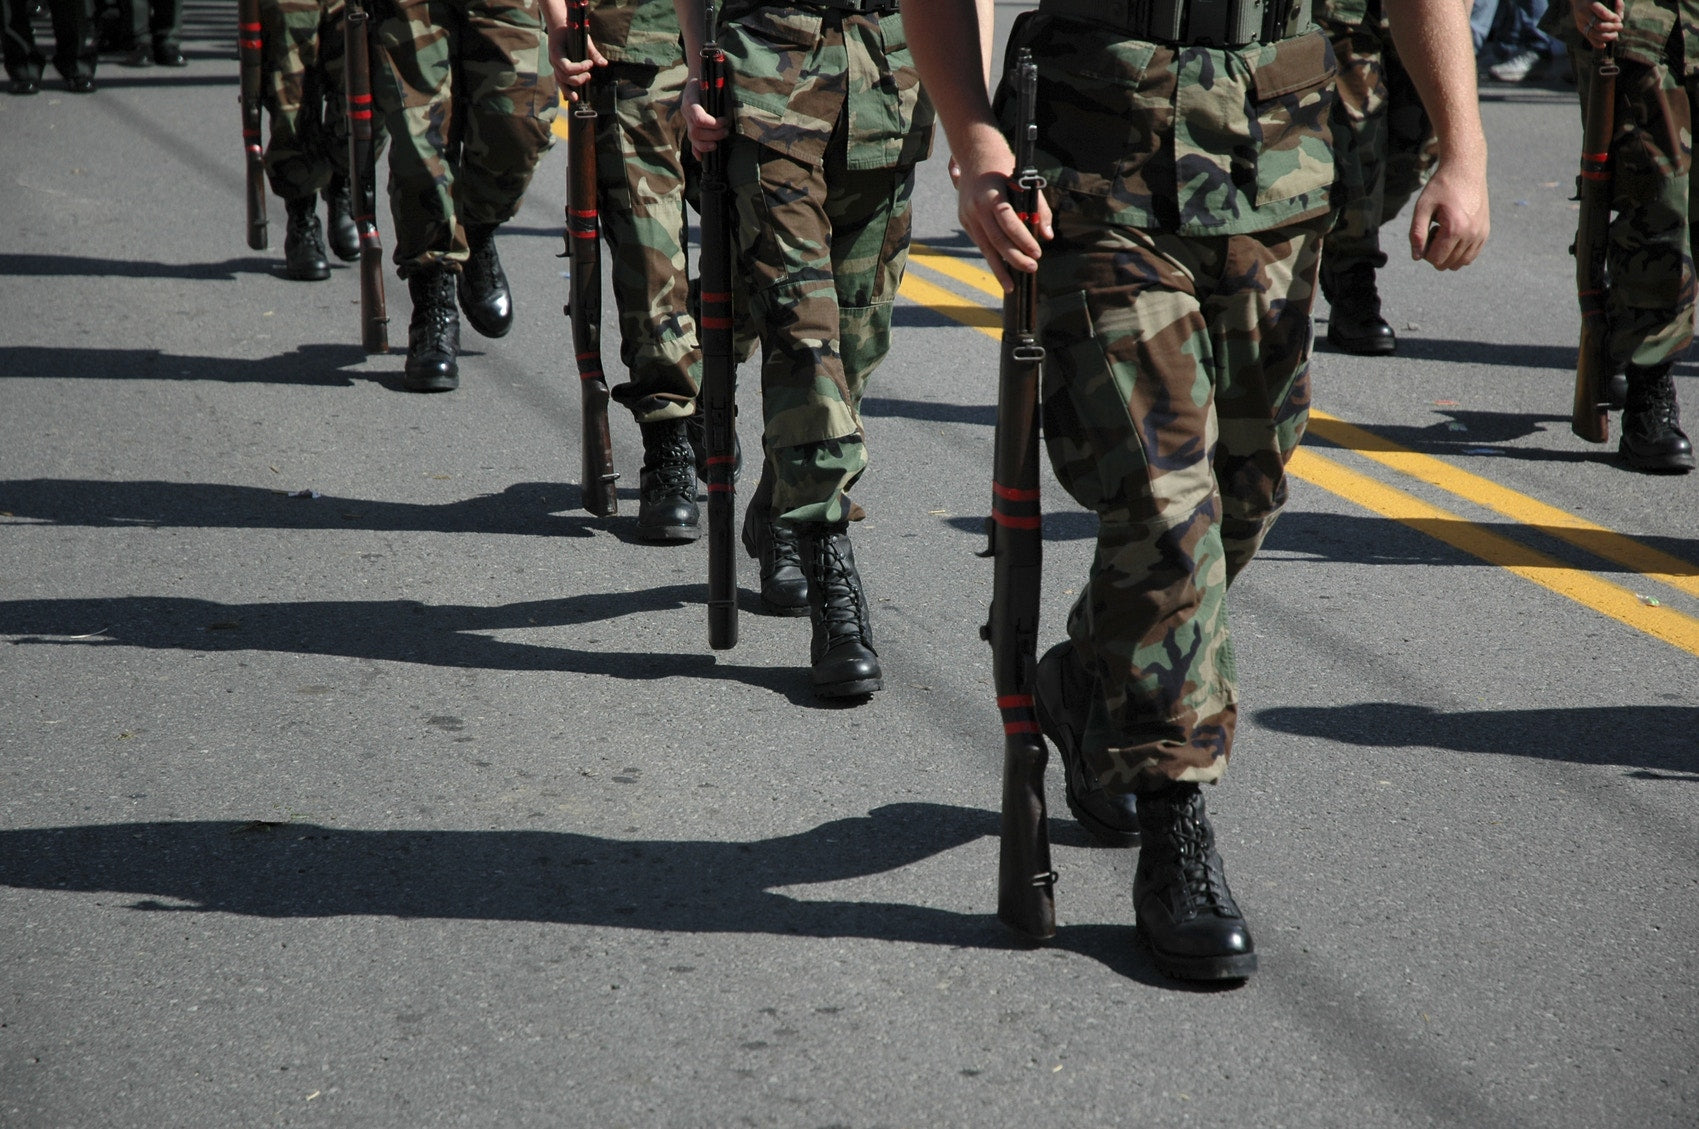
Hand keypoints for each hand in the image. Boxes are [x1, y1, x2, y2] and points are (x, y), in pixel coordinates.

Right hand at [548, 28, 606, 98]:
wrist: (558, 24)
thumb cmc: (570, 30)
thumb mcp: (582, 39)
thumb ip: (593, 52)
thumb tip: (604, 64)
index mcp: (557, 52)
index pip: (566, 66)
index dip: (579, 68)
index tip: (590, 64)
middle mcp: (553, 60)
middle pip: (563, 76)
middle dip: (576, 79)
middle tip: (589, 76)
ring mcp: (555, 65)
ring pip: (559, 81)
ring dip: (568, 90)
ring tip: (577, 98)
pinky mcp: (557, 68)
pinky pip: (560, 80)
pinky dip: (566, 89)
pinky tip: (572, 97)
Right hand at [679, 76, 728, 158]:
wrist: (695, 80)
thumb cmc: (705, 79)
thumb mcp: (708, 79)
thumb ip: (715, 86)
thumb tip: (726, 90)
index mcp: (690, 100)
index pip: (699, 119)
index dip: (713, 124)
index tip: (725, 121)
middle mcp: (686, 112)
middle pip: (696, 131)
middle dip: (713, 135)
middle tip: (726, 132)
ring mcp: (686, 120)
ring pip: (693, 138)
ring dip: (707, 144)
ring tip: (719, 141)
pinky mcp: (689, 127)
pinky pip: (690, 142)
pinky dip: (696, 150)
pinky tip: (702, 157)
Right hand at [951, 132, 1051, 292]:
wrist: (974, 152)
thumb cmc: (1003, 166)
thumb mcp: (1024, 181)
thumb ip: (1039, 208)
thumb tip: (1047, 235)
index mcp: (991, 195)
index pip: (1008, 222)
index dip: (1023, 240)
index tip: (1036, 253)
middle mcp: (976, 207)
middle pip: (996, 239)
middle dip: (1014, 258)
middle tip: (1031, 268)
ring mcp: (967, 215)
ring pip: (985, 246)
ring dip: (999, 267)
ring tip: (1011, 285)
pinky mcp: (965, 220)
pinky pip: (980, 242)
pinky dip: (992, 256)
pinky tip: (1001, 270)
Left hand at [1408, 160, 1489, 269]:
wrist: (1465, 169)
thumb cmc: (1441, 187)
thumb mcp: (1422, 207)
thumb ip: (1416, 233)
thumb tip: (1417, 258)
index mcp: (1455, 229)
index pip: (1435, 260)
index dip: (1424, 251)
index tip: (1427, 230)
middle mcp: (1471, 234)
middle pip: (1446, 264)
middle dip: (1435, 251)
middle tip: (1435, 229)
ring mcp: (1481, 234)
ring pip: (1459, 263)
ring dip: (1447, 252)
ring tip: (1445, 231)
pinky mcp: (1485, 232)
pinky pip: (1470, 256)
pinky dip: (1459, 252)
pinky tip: (1454, 232)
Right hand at [1574, 0, 1622, 47]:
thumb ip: (1617, 4)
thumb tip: (1620, 18)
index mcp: (1590, 3)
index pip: (1602, 13)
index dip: (1612, 18)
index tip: (1618, 19)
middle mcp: (1583, 13)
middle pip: (1598, 25)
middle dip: (1611, 27)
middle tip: (1620, 26)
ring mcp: (1581, 22)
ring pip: (1593, 34)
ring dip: (1606, 36)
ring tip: (1615, 35)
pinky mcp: (1581, 28)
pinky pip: (1588, 38)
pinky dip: (1597, 43)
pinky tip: (1604, 45)